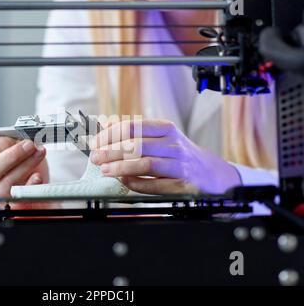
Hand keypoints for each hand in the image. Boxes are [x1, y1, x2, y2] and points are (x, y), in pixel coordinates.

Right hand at [0, 137, 48, 197]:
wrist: (36, 177)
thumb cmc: (23, 160)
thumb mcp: (18, 146)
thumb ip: (16, 141)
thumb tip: (24, 138)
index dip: (3, 142)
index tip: (19, 138)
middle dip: (15, 155)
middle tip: (30, 145)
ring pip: (7, 183)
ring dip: (26, 166)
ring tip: (39, 154)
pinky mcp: (12, 204)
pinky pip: (19, 197)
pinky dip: (30, 185)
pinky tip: (38, 176)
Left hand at [90, 120, 241, 194]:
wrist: (214, 174)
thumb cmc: (181, 155)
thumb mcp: (162, 138)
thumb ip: (137, 134)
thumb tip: (107, 127)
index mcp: (166, 129)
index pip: (133, 126)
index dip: (111, 134)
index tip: (96, 142)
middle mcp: (174, 145)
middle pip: (136, 145)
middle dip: (111, 151)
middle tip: (95, 157)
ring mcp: (180, 164)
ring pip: (146, 164)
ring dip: (121, 167)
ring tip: (106, 170)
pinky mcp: (184, 184)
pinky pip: (156, 184)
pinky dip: (137, 184)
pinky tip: (125, 182)